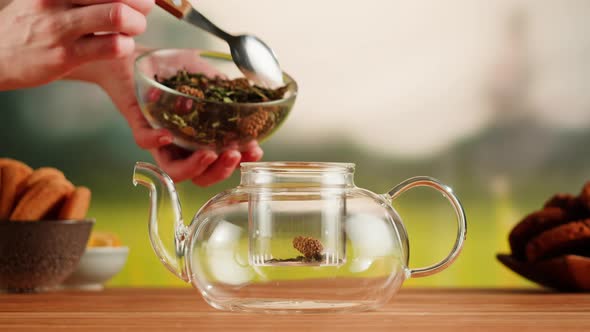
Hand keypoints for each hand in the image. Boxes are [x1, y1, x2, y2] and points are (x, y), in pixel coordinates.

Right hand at [0, 0, 153, 89]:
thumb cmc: (36, 21)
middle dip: (143, 2)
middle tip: (141, 10)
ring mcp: (61, 25)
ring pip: (118, 15)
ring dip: (137, 23)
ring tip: (132, 29)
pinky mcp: (66, 54)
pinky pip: (112, 46)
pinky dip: (126, 46)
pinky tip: (120, 46)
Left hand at [67, 46, 263, 185]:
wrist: (138, 55)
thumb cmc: (175, 70)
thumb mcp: (208, 79)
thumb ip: (228, 91)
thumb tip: (256, 97)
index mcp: (201, 138)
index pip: (222, 160)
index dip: (240, 161)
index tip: (255, 151)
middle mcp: (181, 145)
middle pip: (201, 176)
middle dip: (221, 170)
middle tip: (235, 155)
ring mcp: (160, 139)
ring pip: (174, 170)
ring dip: (194, 167)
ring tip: (209, 154)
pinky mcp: (139, 125)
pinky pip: (144, 142)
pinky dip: (156, 141)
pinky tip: (167, 135)